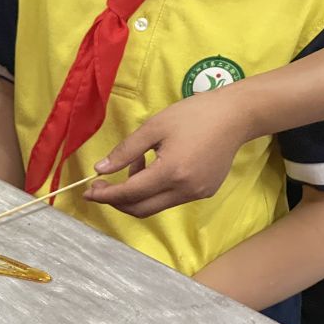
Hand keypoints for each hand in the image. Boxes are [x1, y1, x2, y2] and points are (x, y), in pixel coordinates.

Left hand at [83, 89, 252, 216]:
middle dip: (117, 200)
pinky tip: (155, 166)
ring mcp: (197, 194)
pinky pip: (171, 199)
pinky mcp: (205, 192)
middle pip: (141, 209)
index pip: (130, 193)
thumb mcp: (153, 127)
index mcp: (172, 172)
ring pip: (155, 205)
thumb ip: (125, 151)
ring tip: (137, 162)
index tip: (88, 191)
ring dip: (137, 192)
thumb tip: (100, 170)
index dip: (106, 195)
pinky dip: (155, 189)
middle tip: (101, 185)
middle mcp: (186, 190)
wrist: (236, 115)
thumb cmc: (193, 115)